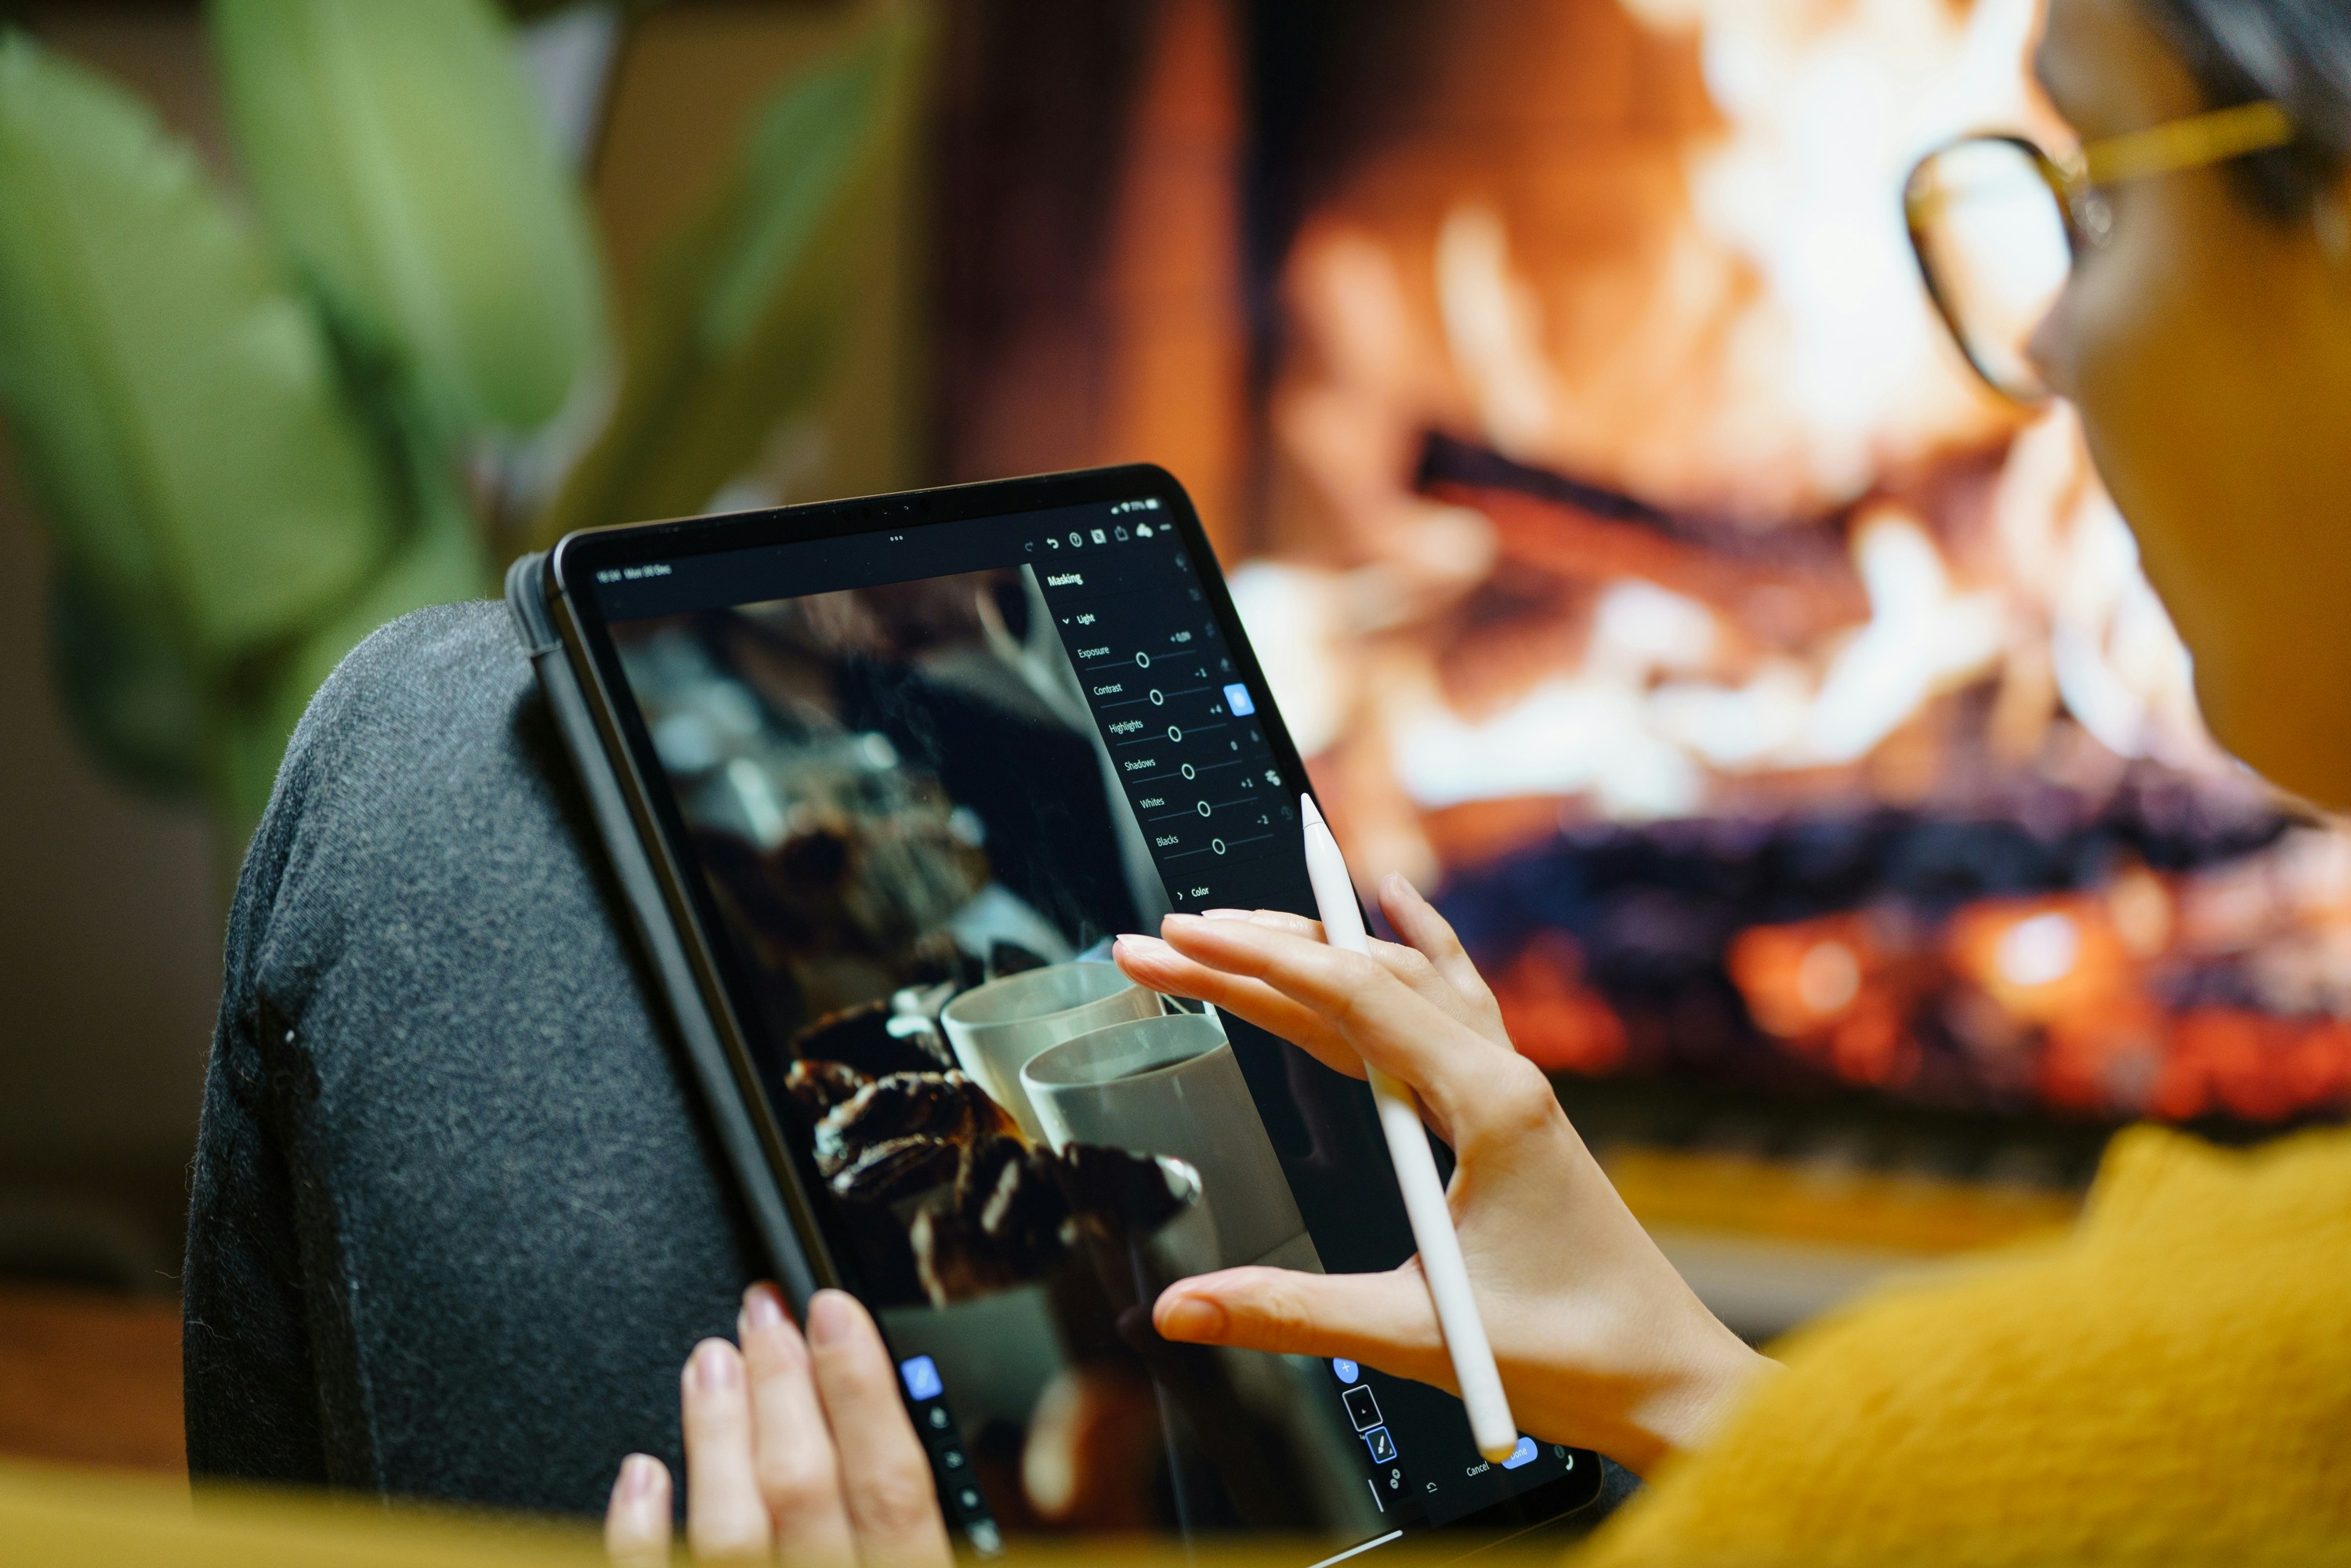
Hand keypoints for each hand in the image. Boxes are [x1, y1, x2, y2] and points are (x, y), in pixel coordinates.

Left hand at [605, 1284, 953, 1565]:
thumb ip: (920, 1524)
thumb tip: (928, 1424)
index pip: (893, 1487)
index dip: (863, 1391)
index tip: (837, 1315)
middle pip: (805, 1490)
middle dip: (783, 1385)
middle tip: (766, 1313)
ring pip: (732, 1528)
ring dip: (719, 1432)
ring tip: (711, 1359)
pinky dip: (642, 1530)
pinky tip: (643, 1473)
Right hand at [1112, 877, 1774, 1475]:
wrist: (1667, 1378)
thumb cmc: (1571, 1353)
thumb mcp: (1410, 1332)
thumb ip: (1288, 1311)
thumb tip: (1179, 1308)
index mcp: (1487, 1102)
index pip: (1347, 997)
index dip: (1250, 962)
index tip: (1177, 937)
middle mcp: (1503, 1075)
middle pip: (1364, 977)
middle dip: (1256, 953)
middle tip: (1164, 939)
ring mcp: (1511, 1086)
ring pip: (1401, 983)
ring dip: (1315, 951)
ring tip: (1232, 929)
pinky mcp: (1512, 1110)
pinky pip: (1456, 1000)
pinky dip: (1419, 947)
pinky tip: (1400, 901)